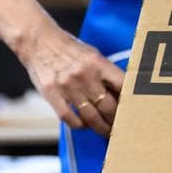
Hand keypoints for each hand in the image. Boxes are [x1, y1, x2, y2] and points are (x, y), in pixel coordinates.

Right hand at [15, 20, 125, 137]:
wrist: (38, 41)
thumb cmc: (67, 49)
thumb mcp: (91, 55)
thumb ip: (105, 73)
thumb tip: (120, 93)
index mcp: (98, 62)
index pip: (122, 86)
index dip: (130, 102)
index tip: (133, 111)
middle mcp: (84, 75)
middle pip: (108, 106)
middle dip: (116, 120)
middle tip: (120, 127)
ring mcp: (67, 86)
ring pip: (90, 116)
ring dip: (100, 127)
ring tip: (105, 131)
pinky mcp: (52, 95)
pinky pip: (69, 118)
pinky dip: (79, 125)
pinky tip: (83, 125)